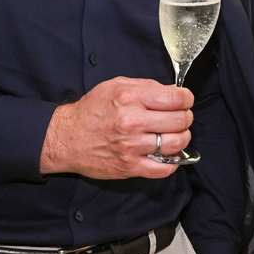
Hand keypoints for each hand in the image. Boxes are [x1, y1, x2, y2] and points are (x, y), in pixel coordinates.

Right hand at [40, 77, 192, 179]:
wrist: (67, 138)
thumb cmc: (91, 110)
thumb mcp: (115, 85)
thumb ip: (145, 86)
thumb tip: (172, 92)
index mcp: (130, 98)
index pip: (175, 98)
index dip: (187, 98)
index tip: (185, 100)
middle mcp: (132, 122)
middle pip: (180, 120)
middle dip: (186, 117)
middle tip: (181, 117)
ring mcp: (132, 146)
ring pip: (177, 143)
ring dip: (182, 138)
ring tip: (175, 134)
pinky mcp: (130, 167)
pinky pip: (164, 169)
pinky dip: (173, 162)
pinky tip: (168, 154)